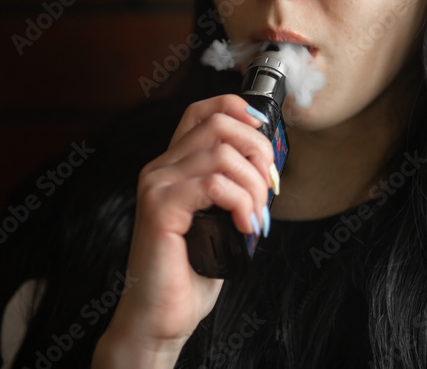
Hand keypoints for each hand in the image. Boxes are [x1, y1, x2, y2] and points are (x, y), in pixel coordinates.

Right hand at [93, 94, 274, 366]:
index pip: (202, 112)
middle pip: (218, 125)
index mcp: (172, 167)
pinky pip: (214, 184)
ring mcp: (157, 186)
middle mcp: (160, 169)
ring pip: (222, 154)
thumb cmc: (189, 273)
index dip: (237, 109)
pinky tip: (245, 226)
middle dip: (257, 150)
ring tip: (257, 217)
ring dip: (254, 185)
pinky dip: (241, 203)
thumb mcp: (218, 220)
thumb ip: (232, 188)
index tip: (263, 134)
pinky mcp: (160, 208)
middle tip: (269, 189)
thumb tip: (269, 166)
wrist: (159, 318)